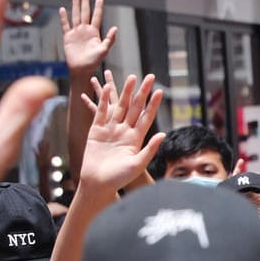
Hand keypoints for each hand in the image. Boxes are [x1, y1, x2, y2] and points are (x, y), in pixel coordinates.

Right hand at [59, 0, 116, 73]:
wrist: (81, 70)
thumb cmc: (94, 62)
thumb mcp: (104, 50)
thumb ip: (109, 39)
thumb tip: (115, 28)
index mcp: (94, 33)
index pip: (96, 17)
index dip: (98, 8)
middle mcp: (85, 31)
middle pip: (85, 13)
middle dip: (85, 3)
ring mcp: (76, 33)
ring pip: (76, 16)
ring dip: (76, 6)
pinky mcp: (68, 37)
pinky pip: (65, 25)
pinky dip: (64, 18)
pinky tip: (63, 9)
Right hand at [79, 71, 164, 193]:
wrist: (97, 184)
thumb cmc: (119, 178)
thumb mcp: (138, 164)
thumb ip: (150, 149)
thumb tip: (163, 134)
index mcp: (136, 139)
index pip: (147, 117)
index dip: (153, 104)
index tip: (160, 91)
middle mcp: (124, 131)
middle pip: (135, 107)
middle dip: (142, 92)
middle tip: (150, 77)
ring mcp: (110, 130)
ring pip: (119, 106)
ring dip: (125, 92)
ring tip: (131, 77)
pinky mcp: (96, 130)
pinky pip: (100, 112)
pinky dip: (102, 100)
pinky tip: (106, 88)